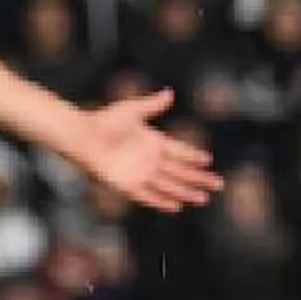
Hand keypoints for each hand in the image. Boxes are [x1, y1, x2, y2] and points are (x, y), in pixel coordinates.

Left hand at [60, 89, 222, 211]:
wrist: (82, 136)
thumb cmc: (104, 120)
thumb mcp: (132, 110)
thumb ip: (152, 104)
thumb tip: (170, 93)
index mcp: (153, 141)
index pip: (179, 151)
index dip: (194, 156)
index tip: (209, 160)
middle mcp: (149, 159)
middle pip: (180, 172)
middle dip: (199, 178)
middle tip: (218, 184)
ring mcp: (140, 173)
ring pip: (169, 185)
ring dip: (186, 192)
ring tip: (203, 198)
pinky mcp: (127, 184)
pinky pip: (148, 196)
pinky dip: (162, 201)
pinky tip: (176, 206)